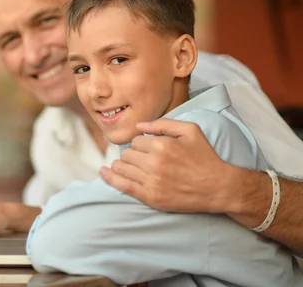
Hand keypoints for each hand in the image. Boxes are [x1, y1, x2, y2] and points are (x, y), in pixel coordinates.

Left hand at [100, 119, 237, 212]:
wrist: (219, 187)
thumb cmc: (205, 156)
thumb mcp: (190, 130)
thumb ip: (163, 124)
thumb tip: (139, 125)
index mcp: (162, 145)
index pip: (136, 140)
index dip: (142, 143)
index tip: (150, 148)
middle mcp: (154, 163)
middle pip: (127, 154)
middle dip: (133, 154)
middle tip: (143, 158)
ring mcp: (151, 182)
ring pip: (122, 168)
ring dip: (123, 165)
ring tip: (129, 165)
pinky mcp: (151, 197)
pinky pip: (123, 186)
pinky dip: (110, 178)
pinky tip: (103, 172)